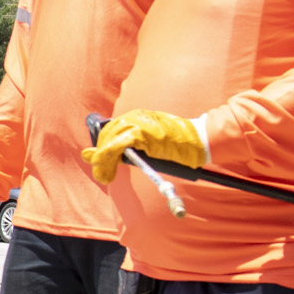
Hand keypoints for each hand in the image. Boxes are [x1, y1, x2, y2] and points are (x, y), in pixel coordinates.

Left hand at [82, 110, 207, 187]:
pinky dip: (107, 159)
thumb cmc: (177, 145)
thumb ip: (125, 148)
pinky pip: (116, 146)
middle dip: (101, 156)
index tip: (99, 162)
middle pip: (107, 135)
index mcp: (136, 117)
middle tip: (102, 174)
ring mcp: (136, 123)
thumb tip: (94, 155)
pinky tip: (106, 172)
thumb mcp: (149, 146)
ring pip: (109, 141)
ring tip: (104, 177)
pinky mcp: (140, 132)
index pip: (110, 130)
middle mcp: (134, 116)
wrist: (199, 140)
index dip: (103, 148)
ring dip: (102, 161)